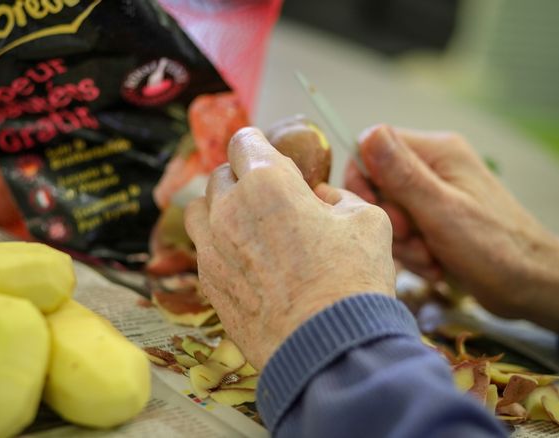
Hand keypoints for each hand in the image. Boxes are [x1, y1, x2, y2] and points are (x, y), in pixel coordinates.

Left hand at [185, 127, 394, 368]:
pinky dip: (217, 245)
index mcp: (266, 182)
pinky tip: (245, 261)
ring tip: (245, 224)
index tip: (266, 154)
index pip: (244, 141)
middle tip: (268, 196)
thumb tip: (319, 198)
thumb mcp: (367, 221)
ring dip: (218, 208)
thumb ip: (337, 197)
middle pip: (220, 174)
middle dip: (242, 177)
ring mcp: (211, 248)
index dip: (257, 144)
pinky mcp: (207, 282)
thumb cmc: (351, 281)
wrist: (328, 348)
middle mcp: (229, 209)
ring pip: (199, 209)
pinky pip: (202, 249)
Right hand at [345, 125, 558, 329]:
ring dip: (401, 241)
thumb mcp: (440, 210)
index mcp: (438, 152)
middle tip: (412, 239)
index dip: (364, 178)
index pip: (373, 146)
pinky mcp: (436, 219)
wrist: (530, 285)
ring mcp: (436, 194)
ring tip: (428, 257)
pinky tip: (433, 264)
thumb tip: (369, 134)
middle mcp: (435, 167)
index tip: (375, 209)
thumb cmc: (494, 249)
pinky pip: (404, 230)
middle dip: (388, 218)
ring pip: (389, 211)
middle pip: (379, 183)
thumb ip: (402, 174)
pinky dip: (412, 251)